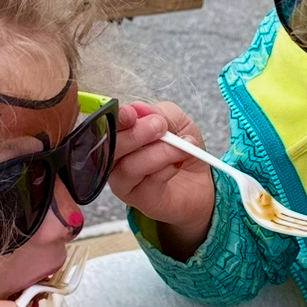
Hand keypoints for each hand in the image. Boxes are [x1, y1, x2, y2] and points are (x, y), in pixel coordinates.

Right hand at [109, 101, 215, 259]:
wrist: (200, 183)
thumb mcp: (178, 121)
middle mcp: (115, 158)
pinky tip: (178, 163)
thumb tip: (138, 108)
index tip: (131, 113)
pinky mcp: (138, 199)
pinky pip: (147, 182)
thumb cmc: (182, 150)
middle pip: (109, 147)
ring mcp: (123, 181)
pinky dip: (167, 168)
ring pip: (128, 166)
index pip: (106, 125)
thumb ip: (160, 112)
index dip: (115, 119)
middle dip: (135, 134)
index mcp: (120, 134)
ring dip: (158, 152)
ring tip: (181, 145)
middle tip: (159, 126)